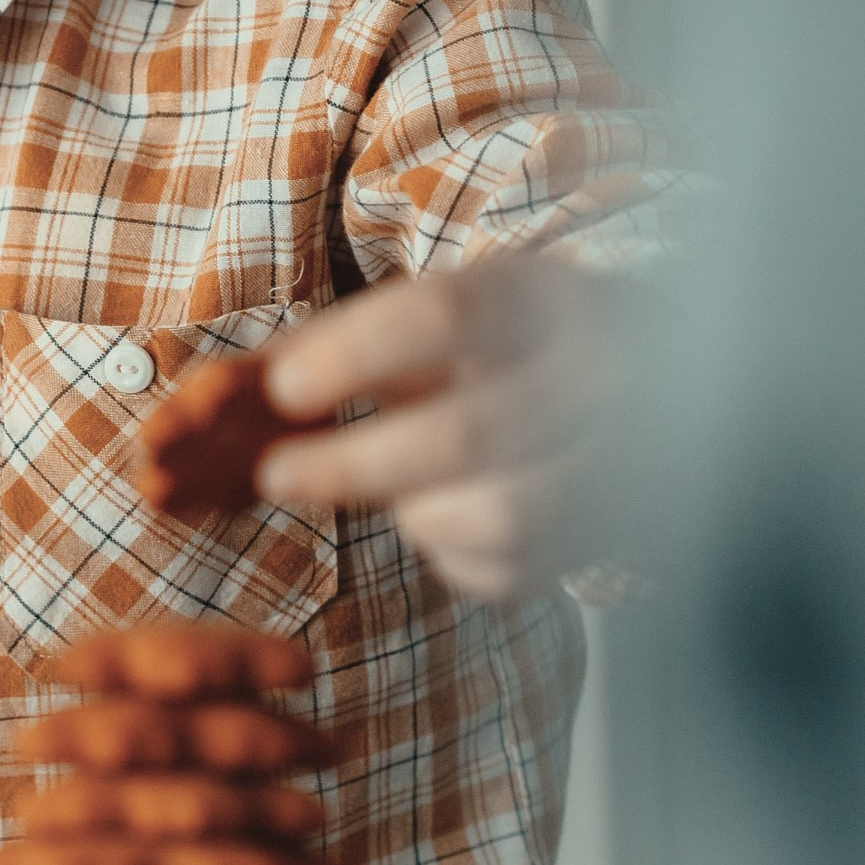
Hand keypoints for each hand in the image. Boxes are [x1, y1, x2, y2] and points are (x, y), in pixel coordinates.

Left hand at [254, 245, 651, 604]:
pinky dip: (454, 553)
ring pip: (500, 516)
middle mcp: (598, 372)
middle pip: (467, 436)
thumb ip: (333, 344)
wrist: (649, 382)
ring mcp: (617, 458)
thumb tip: (215, 388)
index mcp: (541, 295)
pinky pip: (512, 569)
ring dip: (417, 514)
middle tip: (276, 476)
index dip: (355, 356)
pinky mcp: (610, 532)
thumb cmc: (503, 346)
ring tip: (393, 492)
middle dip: (353, 466)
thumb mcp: (438, 316)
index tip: (283, 388)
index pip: (445, 316)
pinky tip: (447, 515)